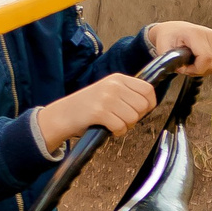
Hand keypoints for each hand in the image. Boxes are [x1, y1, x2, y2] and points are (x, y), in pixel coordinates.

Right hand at [34, 75, 158, 155]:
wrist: (63, 114)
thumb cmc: (87, 106)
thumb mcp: (108, 90)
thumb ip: (127, 93)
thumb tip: (149, 103)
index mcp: (118, 78)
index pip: (147, 89)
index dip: (149, 103)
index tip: (140, 111)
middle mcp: (113, 86)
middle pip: (143, 106)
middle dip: (136, 117)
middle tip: (123, 118)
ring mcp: (106, 98)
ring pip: (133, 118)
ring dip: (126, 125)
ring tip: (114, 123)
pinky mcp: (99, 112)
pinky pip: (121, 127)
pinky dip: (117, 132)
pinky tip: (108, 128)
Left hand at [144, 21, 211, 76]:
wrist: (175, 29)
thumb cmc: (168, 37)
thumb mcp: (163, 48)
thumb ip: (169, 61)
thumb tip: (180, 69)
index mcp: (195, 33)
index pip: (206, 58)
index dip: (195, 69)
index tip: (184, 68)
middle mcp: (210, 34)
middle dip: (198, 71)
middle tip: (186, 66)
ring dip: (204, 69)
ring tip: (192, 62)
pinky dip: (210, 66)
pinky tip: (200, 61)